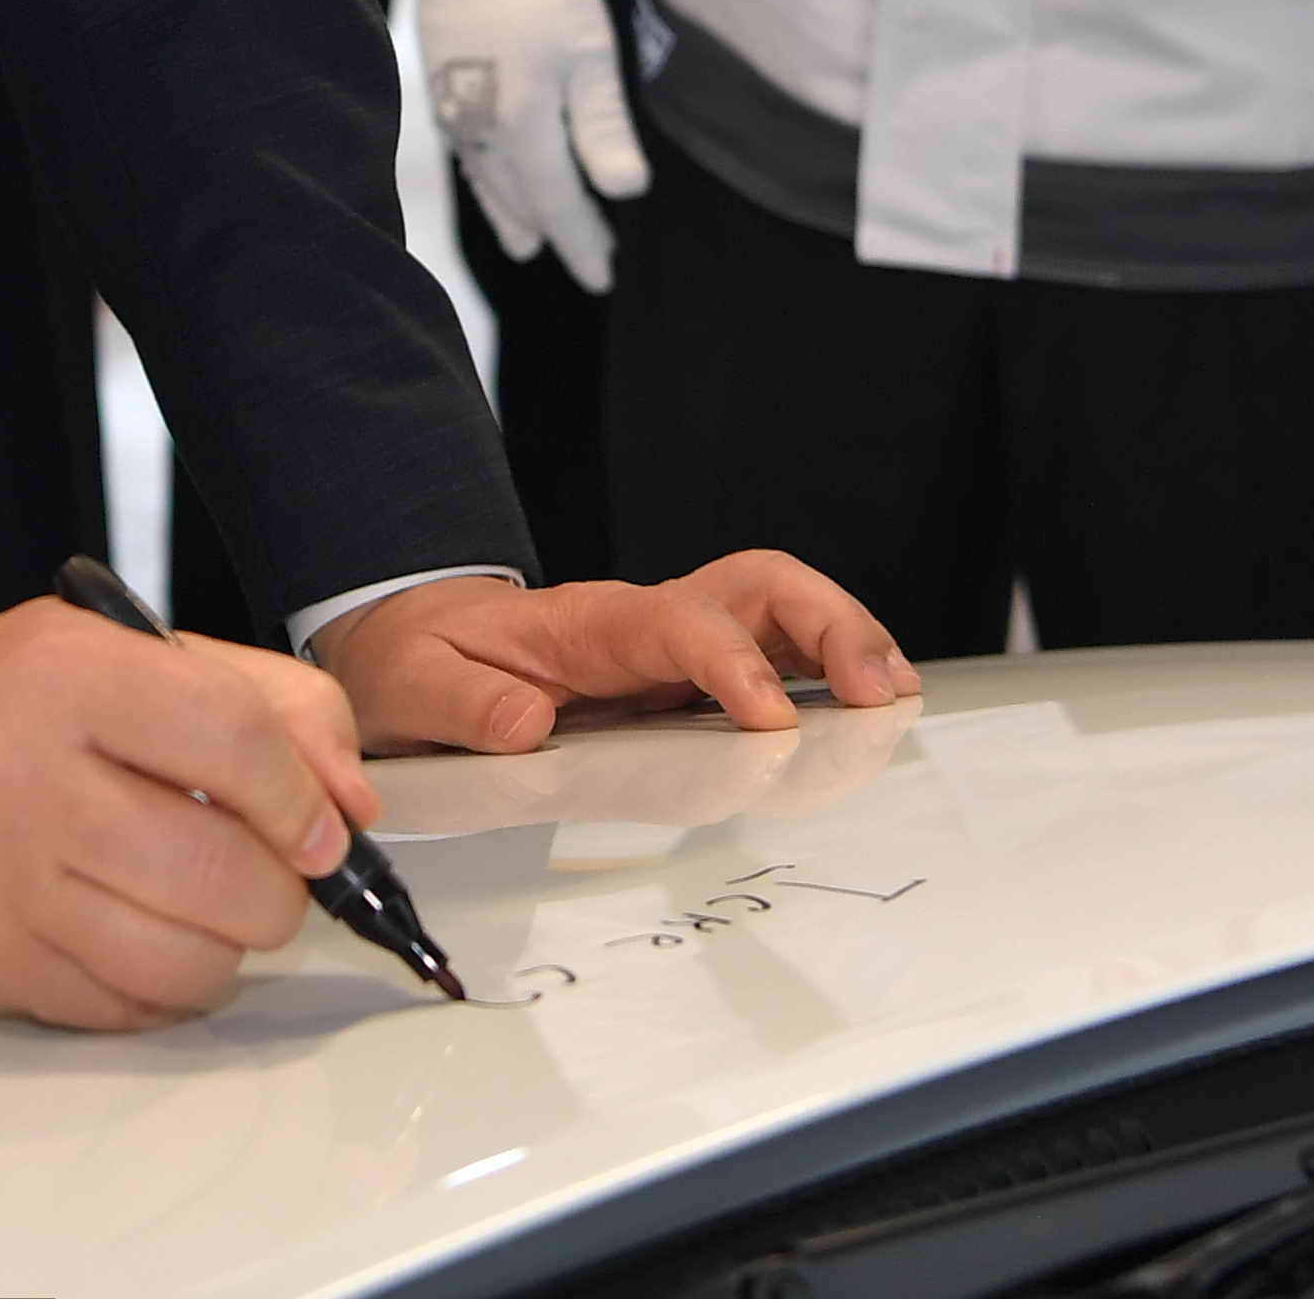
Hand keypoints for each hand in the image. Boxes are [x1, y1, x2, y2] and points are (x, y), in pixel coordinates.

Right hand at [0, 599, 371, 1029]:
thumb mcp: (122, 648)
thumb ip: (263, 702)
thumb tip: (353, 804)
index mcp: (64, 674)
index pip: (234, 740)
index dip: (304, 795)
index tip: (322, 822)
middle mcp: (23, 778)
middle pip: (223, 873)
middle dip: (282, 888)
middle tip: (273, 870)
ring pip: (186, 962)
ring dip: (229, 945)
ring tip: (208, 903)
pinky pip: (129, 1012)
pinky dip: (167, 988)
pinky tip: (147, 934)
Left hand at [310, 556, 915, 755]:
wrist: (415, 643)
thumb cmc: (422, 665)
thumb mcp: (415, 688)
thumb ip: (466, 707)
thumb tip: (522, 729)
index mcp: (590, 624)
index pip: (680, 624)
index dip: (732, 665)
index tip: (769, 722)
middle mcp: (648, 619)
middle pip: (760, 585)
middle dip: (829, 626)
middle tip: (878, 690)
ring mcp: (677, 640)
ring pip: (782, 609)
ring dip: (848, 641)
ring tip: (897, 698)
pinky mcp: (690, 671)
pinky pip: (776, 651)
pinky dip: (830, 671)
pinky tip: (867, 709)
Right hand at [417, 0, 642, 288]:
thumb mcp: (588, 54)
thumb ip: (603, 128)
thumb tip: (627, 192)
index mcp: (521, 126)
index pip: (557, 204)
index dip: (581, 242)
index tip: (604, 276)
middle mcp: (480, 130)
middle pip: (520, 199)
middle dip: (555, 233)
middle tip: (588, 264)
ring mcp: (454, 109)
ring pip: (487, 181)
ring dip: (512, 214)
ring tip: (527, 246)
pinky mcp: (440, 85)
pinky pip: (466, 153)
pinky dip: (484, 180)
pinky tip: (489, 180)